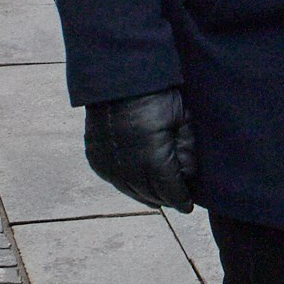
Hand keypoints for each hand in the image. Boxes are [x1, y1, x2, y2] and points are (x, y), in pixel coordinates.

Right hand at [84, 89, 198, 211]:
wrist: (120, 77)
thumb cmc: (157, 94)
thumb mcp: (181, 119)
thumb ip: (186, 151)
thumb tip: (187, 177)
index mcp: (153, 157)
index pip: (170, 190)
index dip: (180, 200)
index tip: (188, 207)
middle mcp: (128, 165)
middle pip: (150, 194)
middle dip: (165, 199)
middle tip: (175, 201)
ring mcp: (108, 162)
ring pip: (130, 190)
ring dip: (145, 194)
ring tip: (158, 196)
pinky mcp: (95, 157)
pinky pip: (114, 179)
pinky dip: (127, 184)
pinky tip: (137, 182)